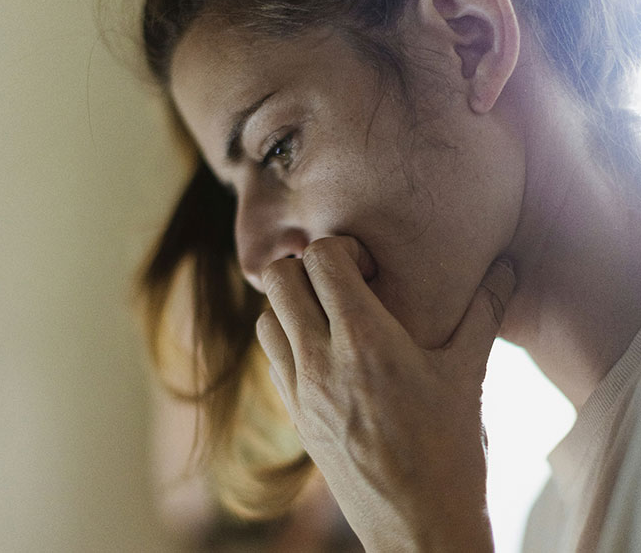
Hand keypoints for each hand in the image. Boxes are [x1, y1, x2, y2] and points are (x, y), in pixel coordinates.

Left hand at [256, 236, 515, 551]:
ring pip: (266, 317)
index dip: (341, 248)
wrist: (418, 529)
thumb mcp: (468, 375)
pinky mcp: (293, 416)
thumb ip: (485, 312)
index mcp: (366, 340)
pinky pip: (272, 358)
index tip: (369, 268)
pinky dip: (287, 340)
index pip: (322, 258)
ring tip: (328, 314)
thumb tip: (508, 267)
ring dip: (289, 303)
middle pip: (278, 279)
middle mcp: (321, 360)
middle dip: (306, 266)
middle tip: (342, 283)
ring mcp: (300, 390)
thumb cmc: (450, 452)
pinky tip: (322, 353)